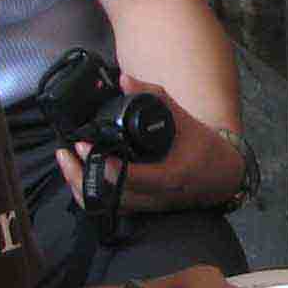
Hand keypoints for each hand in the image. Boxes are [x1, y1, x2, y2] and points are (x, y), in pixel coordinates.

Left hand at [51, 76, 245, 215]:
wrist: (222, 177)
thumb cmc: (205, 148)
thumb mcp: (185, 119)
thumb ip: (154, 98)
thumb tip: (123, 79)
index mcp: (170, 177)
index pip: (129, 177)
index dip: (102, 164)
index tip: (83, 144)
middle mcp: (156, 197)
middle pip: (107, 196)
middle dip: (80, 176)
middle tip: (66, 151)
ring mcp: (147, 206)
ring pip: (104, 206)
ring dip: (79, 185)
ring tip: (66, 160)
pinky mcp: (141, 209)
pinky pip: (107, 205)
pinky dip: (89, 191)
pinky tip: (78, 171)